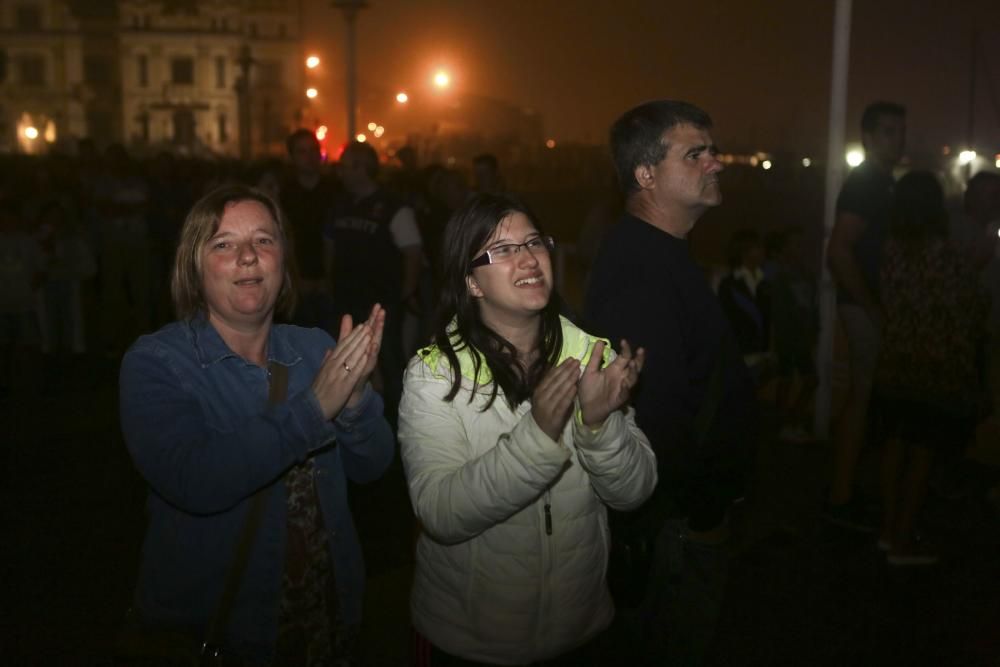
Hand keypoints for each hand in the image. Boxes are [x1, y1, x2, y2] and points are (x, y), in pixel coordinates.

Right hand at [310, 304, 383, 419]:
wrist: (312, 407)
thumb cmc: (318, 391)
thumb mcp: (321, 372)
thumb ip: (326, 360)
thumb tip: (330, 349)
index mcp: (329, 362)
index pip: (342, 345)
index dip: (352, 335)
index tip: (361, 326)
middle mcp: (333, 365)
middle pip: (348, 348)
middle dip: (358, 336)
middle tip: (368, 325)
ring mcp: (338, 374)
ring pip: (351, 357)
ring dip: (361, 345)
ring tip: (369, 335)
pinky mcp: (343, 385)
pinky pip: (353, 372)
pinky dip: (359, 362)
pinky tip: (366, 355)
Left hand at [346, 304, 385, 407]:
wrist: (347, 391)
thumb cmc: (349, 369)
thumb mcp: (346, 348)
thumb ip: (346, 333)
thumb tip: (347, 315)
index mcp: (363, 347)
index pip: (369, 329)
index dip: (373, 318)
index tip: (377, 305)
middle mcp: (368, 354)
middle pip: (374, 336)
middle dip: (378, 323)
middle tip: (382, 311)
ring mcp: (367, 363)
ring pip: (374, 348)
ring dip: (377, 336)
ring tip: (379, 324)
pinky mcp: (364, 373)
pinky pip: (369, 363)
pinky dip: (371, 355)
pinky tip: (373, 346)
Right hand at [531, 357, 579, 441]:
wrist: (540, 433)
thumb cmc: (545, 412)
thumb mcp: (543, 397)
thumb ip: (550, 384)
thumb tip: (558, 368)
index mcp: (538, 391)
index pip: (550, 376)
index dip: (561, 366)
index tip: (570, 359)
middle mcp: (541, 397)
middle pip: (555, 381)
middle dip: (567, 370)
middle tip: (576, 361)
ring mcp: (547, 406)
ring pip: (559, 390)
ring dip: (569, 379)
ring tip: (578, 370)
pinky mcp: (554, 415)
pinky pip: (563, 403)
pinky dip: (569, 395)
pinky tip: (575, 388)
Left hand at [578, 340, 644, 428]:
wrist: (585, 408)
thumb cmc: (589, 389)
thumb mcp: (590, 371)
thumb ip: (595, 357)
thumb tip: (600, 341)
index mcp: (614, 369)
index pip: (624, 357)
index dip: (626, 349)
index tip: (623, 341)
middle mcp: (620, 377)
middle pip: (634, 367)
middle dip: (638, 359)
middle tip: (640, 350)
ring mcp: (621, 388)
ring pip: (632, 379)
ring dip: (633, 372)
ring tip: (633, 364)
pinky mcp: (618, 399)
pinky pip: (624, 394)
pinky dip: (626, 389)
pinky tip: (625, 383)